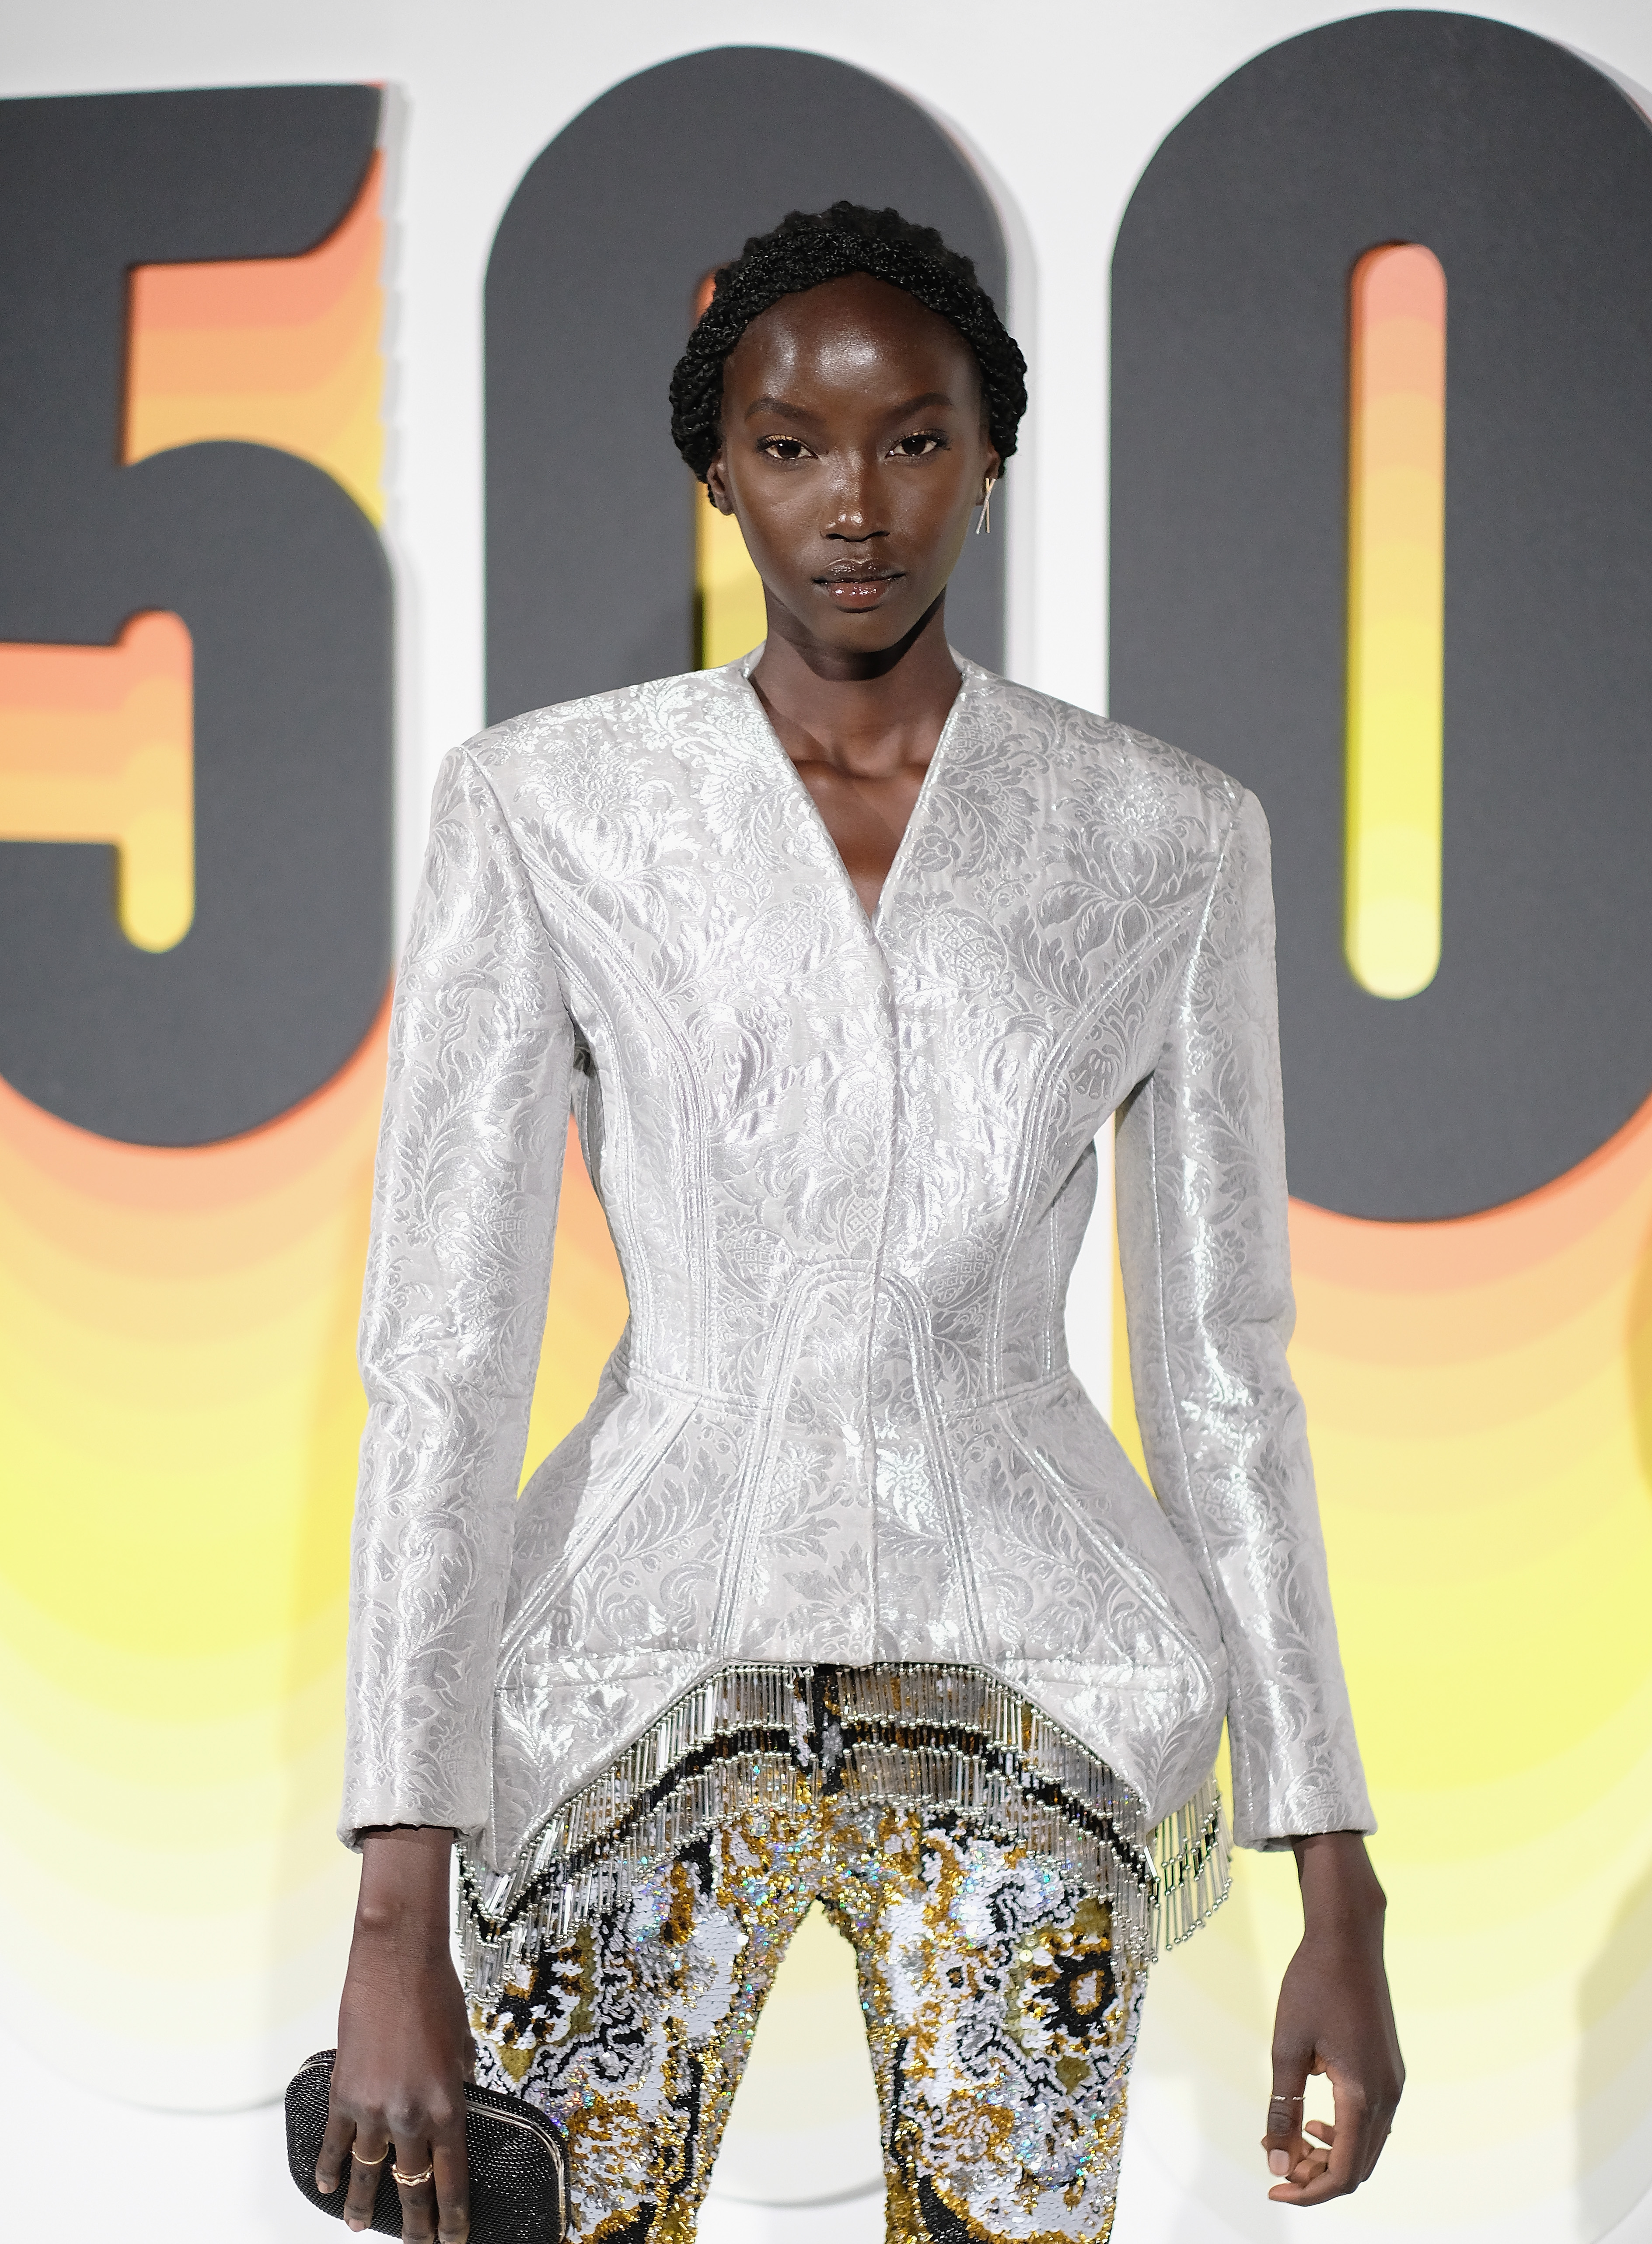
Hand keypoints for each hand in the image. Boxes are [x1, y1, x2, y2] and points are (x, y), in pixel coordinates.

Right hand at [316, 1826, 474, 2242]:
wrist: (396, 1960)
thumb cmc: (436, 1992)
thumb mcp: (462, 2044)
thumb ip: (457, 2081)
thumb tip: (454, 2101)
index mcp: (448, 2104)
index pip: (452, 2177)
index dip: (453, 2216)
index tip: (454, 2239)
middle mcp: (410, 2115)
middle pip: (412, 2185)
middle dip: (415, 2224)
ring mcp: (372, 2107)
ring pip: (367, 2173)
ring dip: (363, 2204)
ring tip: (359, 2227)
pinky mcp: (343, 2093)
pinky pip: (334, 2142)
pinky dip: (328, 2167)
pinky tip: (327, 2185)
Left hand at [1262, 1831, 1402, 2204]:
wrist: (1348, 1939)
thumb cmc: (1312, 1987)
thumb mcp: (1286, 2048)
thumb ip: (1283, 2109)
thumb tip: (1276, 2165)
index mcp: (1363, 2095)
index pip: (1342, 2173)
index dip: (1308, 2193)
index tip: (1273, 2189)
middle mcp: (1388, 2096)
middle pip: (1358, 2167)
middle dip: (1317, 2178)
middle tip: (1276, 2166)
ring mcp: (1394, 2083)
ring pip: (1367, 2147)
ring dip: (1330, 2156)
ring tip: (1290, 2142)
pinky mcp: (1390, 2070)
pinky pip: (1373, 2122)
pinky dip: (1344, 2133)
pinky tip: (1314, 2118)